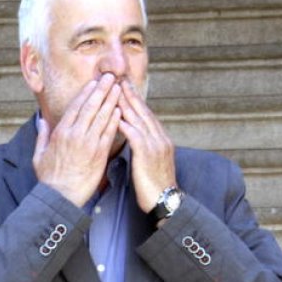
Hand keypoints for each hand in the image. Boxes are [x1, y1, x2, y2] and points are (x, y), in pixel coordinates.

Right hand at [33, 73, 122, 206]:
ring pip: (101, 116)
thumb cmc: (49, 179)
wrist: (60, 197)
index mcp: (60, 132)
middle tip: (111, 77)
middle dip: (102, 89)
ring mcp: (88, 143)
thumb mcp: (38, 156)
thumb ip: (41, 136)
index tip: (94, 82)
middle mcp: (74, 134)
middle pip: (90, 106)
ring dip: (111, 100)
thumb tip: (41, 122)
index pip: (75, 107)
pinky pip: (109, 133)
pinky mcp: (99, 154)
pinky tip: (121, 110)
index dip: (86, 92)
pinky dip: (115, 120)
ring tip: (119, 88)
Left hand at [117, 80, 176, 212]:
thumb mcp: (151, 162)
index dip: (135, 99)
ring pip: (140, 120)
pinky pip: (136, 136)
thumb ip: (143, 148)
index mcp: (161, 139)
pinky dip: (126, 125)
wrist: (167, 202)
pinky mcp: (148, 156)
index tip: (124, 87)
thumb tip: (133, 138)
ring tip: (114, 91)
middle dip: (130, 95)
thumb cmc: (154, 186)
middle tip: (118, 79)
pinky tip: (116, 116)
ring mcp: (156, 146)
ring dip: (126, 104)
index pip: (146, 114)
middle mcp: (160, 138)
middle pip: (143, 111)